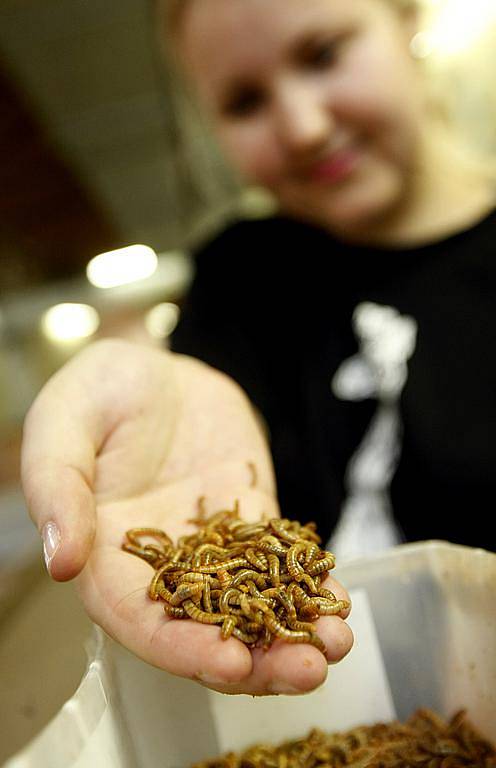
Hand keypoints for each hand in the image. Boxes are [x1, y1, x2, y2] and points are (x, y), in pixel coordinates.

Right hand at [22, 339, 352, 694]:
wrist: (151, 369)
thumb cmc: (95, 392)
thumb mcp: (62, 426)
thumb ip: (58, 487)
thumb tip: (61, 561)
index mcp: (106, 558)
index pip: (141, 621)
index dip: (182, 648)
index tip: (230, 664)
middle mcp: (161, 566)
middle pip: (205, 629)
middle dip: (257, 659)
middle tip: (307, 670)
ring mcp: (211, 547)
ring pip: (250, 605)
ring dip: (293, 633)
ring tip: (336, 644)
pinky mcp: (249, 520)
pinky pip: (280, 561)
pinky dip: (309, 585)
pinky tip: (339, 601)